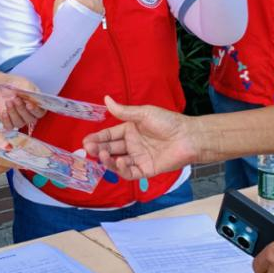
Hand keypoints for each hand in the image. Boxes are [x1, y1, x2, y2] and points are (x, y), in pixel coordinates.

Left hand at [0, 74, 45, 129]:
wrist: (6, 87)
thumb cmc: (18, 86)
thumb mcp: (25, 85)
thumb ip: (29, 91)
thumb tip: (30, 96)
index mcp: (38, 106)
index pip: (40, 112)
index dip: (35, 110)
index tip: (29, 104)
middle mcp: (30, 116)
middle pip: (29, 119)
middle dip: (21, 109)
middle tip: (16, 99)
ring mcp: (20, 120)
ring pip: (19, 123)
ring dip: (13, 112)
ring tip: (8, 102)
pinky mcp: (10, 123)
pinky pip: (9, 126)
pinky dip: (6, 120)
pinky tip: (4, 112)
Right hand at [82, 96, 198, 177]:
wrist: (187, 136)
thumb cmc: (168, 122)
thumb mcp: (143, 113)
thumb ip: (123, 111)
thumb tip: (106, 99)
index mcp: (130, 130)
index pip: (109, 135)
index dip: (97, 138)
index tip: (86, 141)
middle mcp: (132, 145)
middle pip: (111, 149)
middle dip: (98, 149)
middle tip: (89, 149)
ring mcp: (138, 158)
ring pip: (117, 162)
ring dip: (107, 160)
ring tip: (102, 154)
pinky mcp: (146, 170)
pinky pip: (130, 172)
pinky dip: (122, 169)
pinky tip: (119, 161)